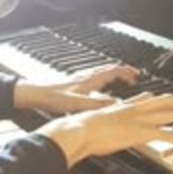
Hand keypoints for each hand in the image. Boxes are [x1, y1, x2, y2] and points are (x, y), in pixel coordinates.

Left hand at [13, 65, 140, 113]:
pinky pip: (94, 76)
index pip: (114, 70)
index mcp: (90, 79)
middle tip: (132, 77)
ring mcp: (80, 78)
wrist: (34, 93)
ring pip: (102, 72)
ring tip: (120, 80)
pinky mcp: (74, 82)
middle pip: (109, 69)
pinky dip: (103, 79)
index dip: (128, 71)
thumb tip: (117, 104)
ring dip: (114, 74)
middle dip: (123, 72)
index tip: (137, 75)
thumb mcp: (78, 103)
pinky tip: (99, 87)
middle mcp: (86, 76)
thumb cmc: (53, 97)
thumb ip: (99, 104)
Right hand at [37, 93, 172, 167]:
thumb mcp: (110, 112)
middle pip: (171, 101)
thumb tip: (130, 105)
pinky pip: (166, 134)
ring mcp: (141, 119)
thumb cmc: (90, 125)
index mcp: (132, 104)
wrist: (81, 130)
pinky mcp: (140, 132)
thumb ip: (125, 108)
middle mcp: (139, 108)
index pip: (159, 97)